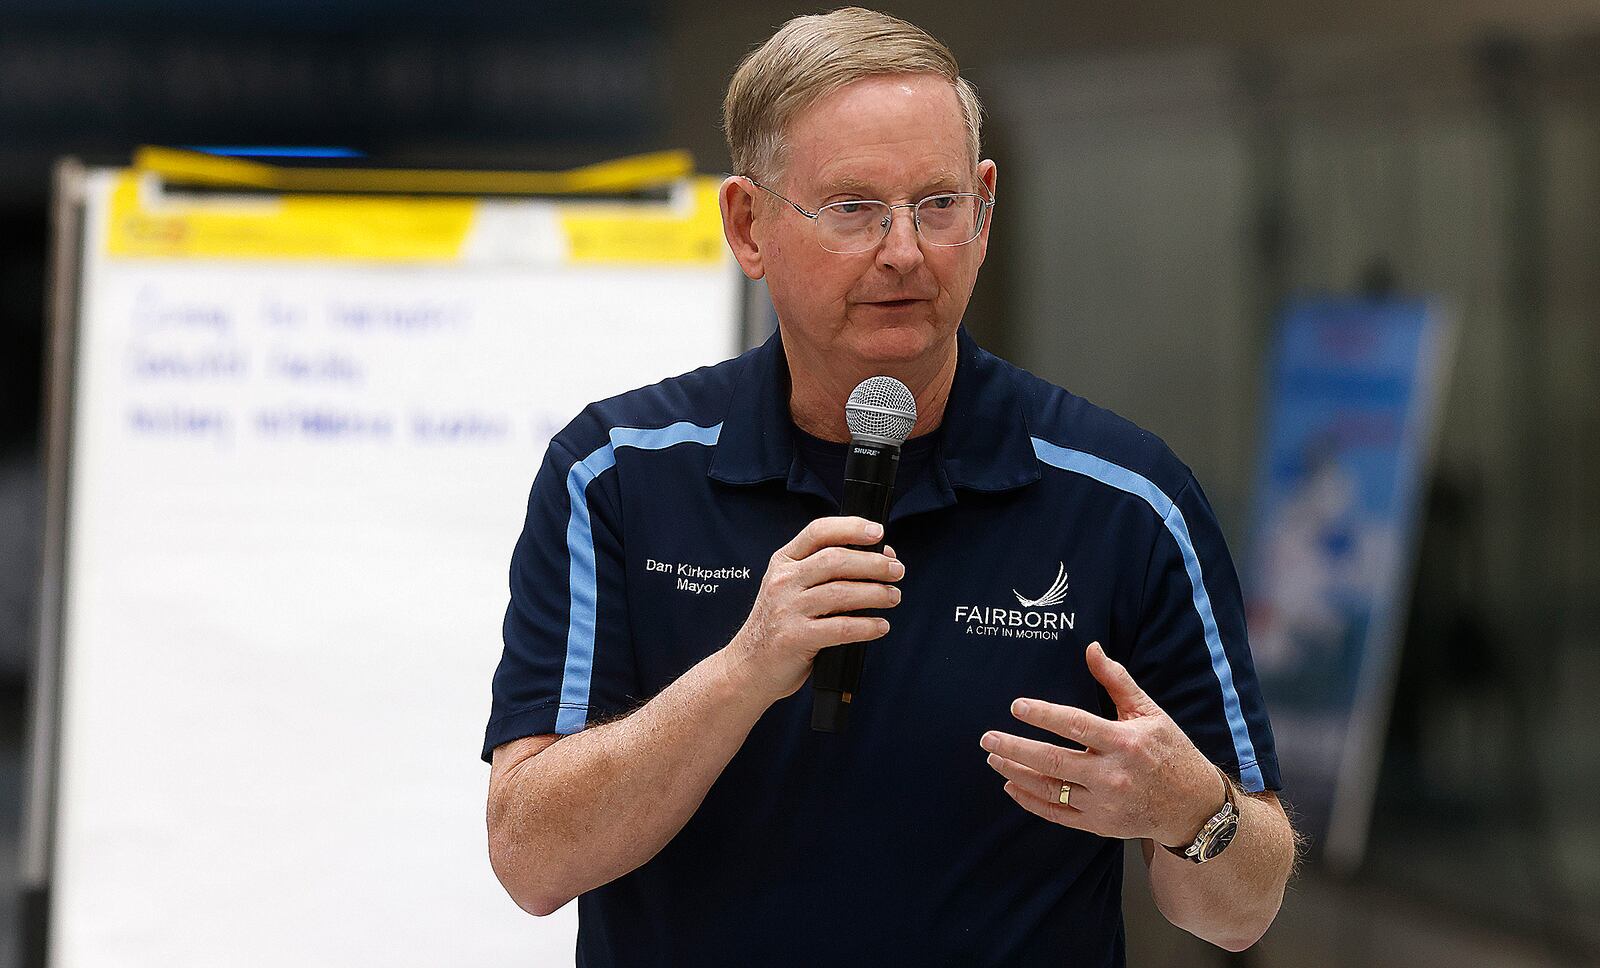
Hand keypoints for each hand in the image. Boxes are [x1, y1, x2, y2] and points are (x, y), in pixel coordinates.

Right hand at [724, 516, 902, 705]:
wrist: (748, 667)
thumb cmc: (779, 626)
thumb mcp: (790, 589)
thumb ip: (825, 573)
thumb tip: (878, 557)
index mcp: (783, 562)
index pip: (818, 532)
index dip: (852, 528)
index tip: (879, 532)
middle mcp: (783, 581)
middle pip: (836, 560)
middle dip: (874, 563)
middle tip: (897, 570)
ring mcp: (787, 609)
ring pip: (842, 593)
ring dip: (876, 593)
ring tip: (893, 597)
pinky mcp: (795, 638)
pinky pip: (841, 628)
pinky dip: (867, 627)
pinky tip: (880, 626)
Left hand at [980, 642, 1225, 845]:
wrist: (1192, 806)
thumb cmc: (1169, 751)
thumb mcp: (1149, 711)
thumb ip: (1116, 680)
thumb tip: (1091, 648)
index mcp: (1125, 742)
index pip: (1075, 725)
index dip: (1043, 715)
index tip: (1016, 706)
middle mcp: (1112, 775)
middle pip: (1053, 761)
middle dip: (1016, 748)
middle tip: (987, 738)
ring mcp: (1104, 804)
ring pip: (1050, 789)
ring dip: (1017, 772)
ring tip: (993, 757)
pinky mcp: (1099, 824)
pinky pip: (1057, 814)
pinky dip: (1030, 801)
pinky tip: (1011, 785)